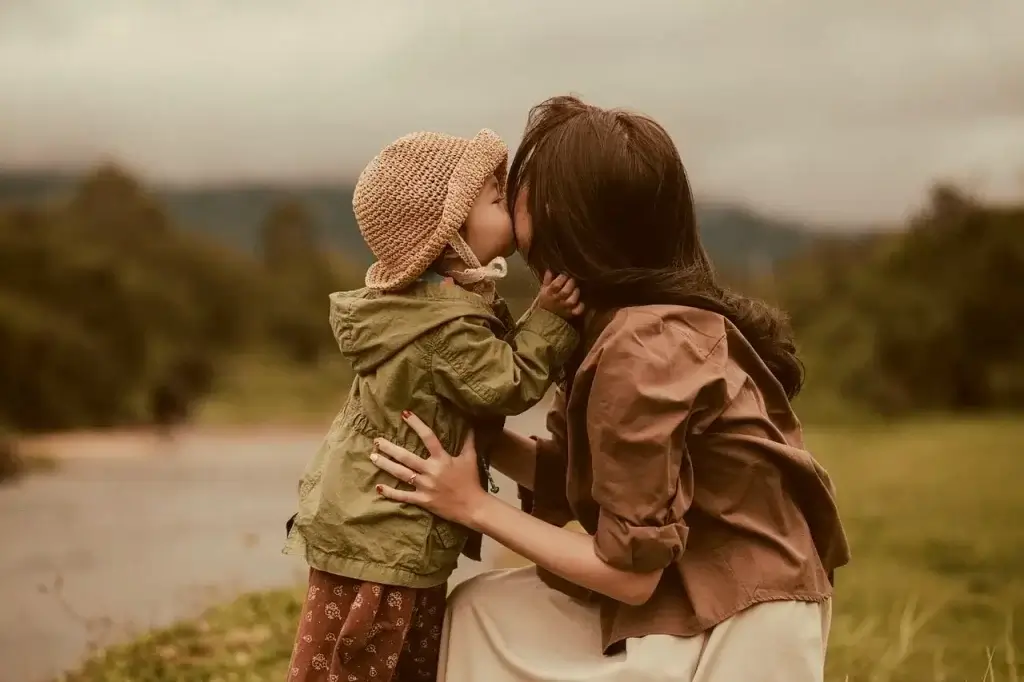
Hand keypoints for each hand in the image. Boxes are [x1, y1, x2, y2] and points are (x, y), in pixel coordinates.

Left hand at [369, 411, 488, 528]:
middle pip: (406, 457)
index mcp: (442, 459)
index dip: (416, 425)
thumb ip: (468, 441)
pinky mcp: (422, 500)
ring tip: (373, 457)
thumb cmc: (471, 481)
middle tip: (376, 441)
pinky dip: (390, 492)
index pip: (428, 437)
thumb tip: (472, 425)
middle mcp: (431, 470)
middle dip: (390, 448)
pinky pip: (403, 496)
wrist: (472, 507)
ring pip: (401, 474)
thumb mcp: (470, 459)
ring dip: (386, 465)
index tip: (404, 414)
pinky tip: (378, 487)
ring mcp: (425, 486)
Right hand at [535, 271, 583, 318]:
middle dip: (570, 283)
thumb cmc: (545, 300)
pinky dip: (580, 306)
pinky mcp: (570, 313)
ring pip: (572, 301)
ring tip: (576, 289)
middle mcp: (557, 300)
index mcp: (549, 293)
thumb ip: (547, 280)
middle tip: (572, 280)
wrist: (545, 317)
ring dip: (575, 293)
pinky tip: (580, 302)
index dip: (562, 278)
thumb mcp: (543, 289)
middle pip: (565, 292)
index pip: (555, 285)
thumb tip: (550, 270)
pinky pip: (577, 310)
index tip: (564, 274)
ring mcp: (564, 308)